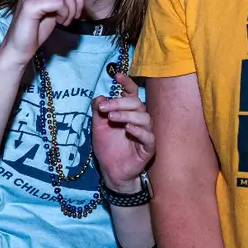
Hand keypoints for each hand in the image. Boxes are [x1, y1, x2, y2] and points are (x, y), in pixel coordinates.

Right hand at [1, 0, 104, 63]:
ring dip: (73, 9)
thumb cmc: (38, 29)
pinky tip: (60, 22)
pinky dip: (66, 14)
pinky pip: (60, 3)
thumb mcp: (56, 8)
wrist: (20, 48)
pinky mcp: (30, 5)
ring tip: (66, 20)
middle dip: (80, 0)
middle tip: (75, 16)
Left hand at [93, 70, 153, 191]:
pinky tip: (127, 129)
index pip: (131, 94)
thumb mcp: (98, 127)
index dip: (127, 84)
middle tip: (104, 108)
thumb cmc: (108, 147)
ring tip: (112, 118)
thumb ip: (99, 112)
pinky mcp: (148, 148)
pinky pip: (149, 137)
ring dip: (127, 115)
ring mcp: (145, 134)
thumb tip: (99, 97)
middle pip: (136, 104)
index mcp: (128, 112)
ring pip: (144, 118)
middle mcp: (139, 120)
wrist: (111, 171)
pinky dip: (139, 131)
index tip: (117, 77)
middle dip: (120, 102)